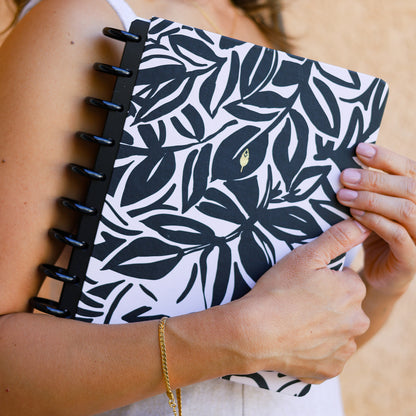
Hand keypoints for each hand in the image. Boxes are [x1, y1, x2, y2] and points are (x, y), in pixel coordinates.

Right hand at [234, 219, 369, 383]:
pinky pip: (327, 354)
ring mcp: (343, 348)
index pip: (346, 279)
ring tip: (296, 321)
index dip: (324, 278)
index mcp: (353, 291)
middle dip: (328, 303)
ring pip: (338, 331)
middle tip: (298, 301)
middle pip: (344, 306)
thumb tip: (362, 226)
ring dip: (323, 326)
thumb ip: (337, 238)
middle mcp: (357, 322)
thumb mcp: (306, 255)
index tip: (305, 282)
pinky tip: (297, 340)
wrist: (255, 333)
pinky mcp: (330, 368)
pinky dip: (315, 349)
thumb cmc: (279, 290)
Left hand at [338, 143, 415, 296]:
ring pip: (405, 210)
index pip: (410, 169)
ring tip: (343, 195)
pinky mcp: (413, 258)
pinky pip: (398, 235)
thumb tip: (349, 161)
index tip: (359, 149)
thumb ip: (371, 187)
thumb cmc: (375, 233)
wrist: (379, 274)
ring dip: (372, 200)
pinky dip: (375, 222)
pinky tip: (354, 215)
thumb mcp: (373, 207)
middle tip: (344, 176)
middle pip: (409, 187)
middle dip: (374, 179)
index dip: (386, 157)